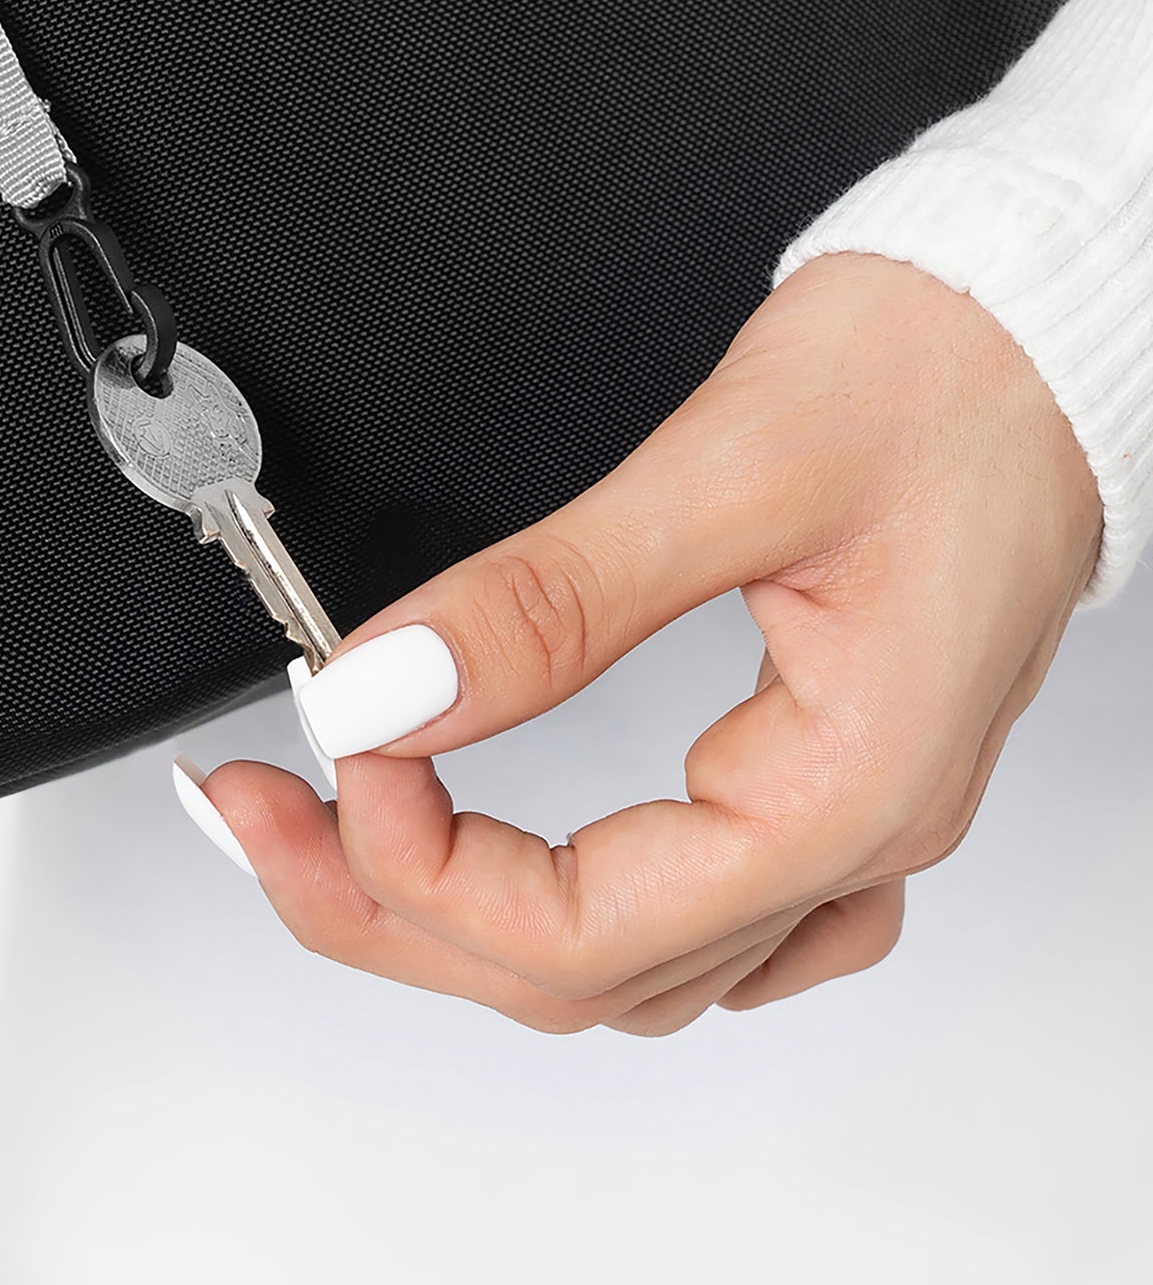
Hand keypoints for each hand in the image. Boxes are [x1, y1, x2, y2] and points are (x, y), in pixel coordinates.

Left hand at [187, 253, 1102, 1033]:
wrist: (1039, 325)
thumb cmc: (944, 375)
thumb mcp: (729, 467)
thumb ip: (549, 599)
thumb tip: (388, 688)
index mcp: (848, 785)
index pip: (591, 928)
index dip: (425, 867)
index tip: (331, 751)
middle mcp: (853, 830)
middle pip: (584, 970)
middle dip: (392, 906)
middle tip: (257, 815)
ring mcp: (845, 811)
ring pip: (627, 953)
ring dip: (462, 909)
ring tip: (336, 821)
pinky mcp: (826, 767)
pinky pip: (692, 909)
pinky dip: (567, 899)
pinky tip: (511, 863)